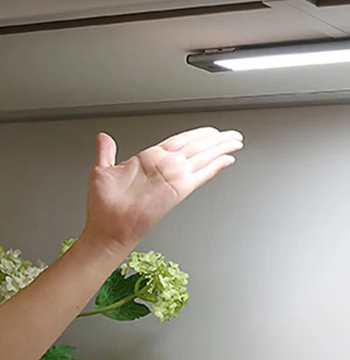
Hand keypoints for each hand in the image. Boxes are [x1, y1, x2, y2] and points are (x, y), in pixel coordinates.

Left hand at [82, 127, 242, 254]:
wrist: (107, 227)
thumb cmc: (104, 206)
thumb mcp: (103, 170)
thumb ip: (106, 152)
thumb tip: (103, 138)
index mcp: (149, 160)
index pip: (180, 141)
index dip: (197, 135)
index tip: (212, 132)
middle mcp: (165, 168)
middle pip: (197, 147)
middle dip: (216, 140)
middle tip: (232, 135)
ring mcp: (173, 178)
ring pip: (203, 157)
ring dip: (220, 148)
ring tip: (235, 142)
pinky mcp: (178, 190)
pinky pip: (201, 175)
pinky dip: (215, 167)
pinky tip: (227, 160)